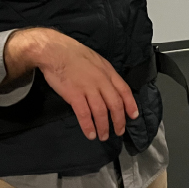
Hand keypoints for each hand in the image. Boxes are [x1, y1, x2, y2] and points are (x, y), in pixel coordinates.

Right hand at [4, 28, 138, 141]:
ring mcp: (88, 88)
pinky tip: (90, 134)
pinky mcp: (74, 95)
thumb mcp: (96, 61)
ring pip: (101, 111)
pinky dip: (88, 126)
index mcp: (108, 72)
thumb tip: (109, 87)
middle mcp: (101, 81)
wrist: (55, 51)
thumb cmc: (74, 54)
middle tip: (119, 131)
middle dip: (119, 120)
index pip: (124, 90)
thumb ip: (104, 74)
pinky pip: (84, 114)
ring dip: (104, 126)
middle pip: (115, 104)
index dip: (131, 104)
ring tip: (103, 136)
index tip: (134, 116)